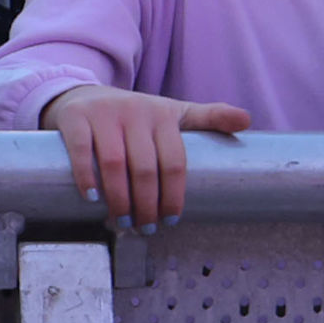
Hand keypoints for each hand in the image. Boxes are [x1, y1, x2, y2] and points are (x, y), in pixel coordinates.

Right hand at [41, 86, 250, 225]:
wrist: (84, 95)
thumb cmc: (136, 115)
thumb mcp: (173, 113)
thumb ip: (209, 118)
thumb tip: (247, 119)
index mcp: (163, 114)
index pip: (175, 161)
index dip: (173, 196)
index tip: (170, 220)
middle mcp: (135, 110)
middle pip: (145, 167)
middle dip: (146, 204)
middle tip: (146, 228)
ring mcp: (103, 113)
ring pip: (113, 162)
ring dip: (119, 198)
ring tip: (123, 221)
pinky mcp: (76, 117)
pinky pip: (81, 150)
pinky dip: (86, 176)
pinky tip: (92, 198)